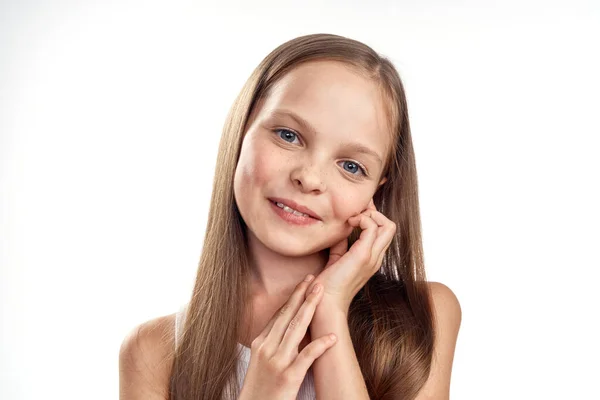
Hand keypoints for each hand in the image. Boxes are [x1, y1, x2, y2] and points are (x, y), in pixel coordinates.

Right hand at [238, 275, 337, 399]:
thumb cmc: (260, 388)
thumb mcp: (260, 362)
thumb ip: (273, 344)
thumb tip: (288, 328)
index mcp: (260, 343)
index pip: (279, 314)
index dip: (292, 297)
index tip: (303, 283)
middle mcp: (267, 348)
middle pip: (287, 316)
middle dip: (302, 295)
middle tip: (315, 279)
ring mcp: (277, 362)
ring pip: (296, 329)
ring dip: (310, 308)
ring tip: (322, 294)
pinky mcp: (288, 377)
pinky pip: (306, 356)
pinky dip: (320, 344)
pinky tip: (333, 337)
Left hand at [306, 199, 395, 312]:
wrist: (326, 304)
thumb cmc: (328, 284)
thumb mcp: (337, 259)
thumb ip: (342, 245)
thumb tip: (341, 230)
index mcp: (372, 259)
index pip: (384, 232)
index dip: (373, 217)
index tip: (356, 213)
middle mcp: (376, 258)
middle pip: (390, 227)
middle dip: (374, 213)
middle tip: (355, 213)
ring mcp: (372, 257)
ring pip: (388, 225)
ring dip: (370, 215)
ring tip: (352, 219)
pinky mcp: (362, 256)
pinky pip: (371, 227)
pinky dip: (362, 219)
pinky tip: (348, 223)